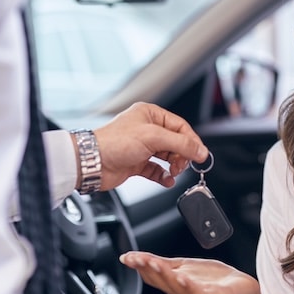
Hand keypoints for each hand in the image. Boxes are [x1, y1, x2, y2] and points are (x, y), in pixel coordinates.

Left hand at [92, 102, 207, 190]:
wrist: (91, 163)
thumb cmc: (113, 143)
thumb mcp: (153, 138)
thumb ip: (180, 144)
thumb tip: (200, 150)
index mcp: (150, 114)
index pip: (180, 126)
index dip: (192, 141)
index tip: (201, 155)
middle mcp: (146, 129)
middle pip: (175, 142)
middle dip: (182, 155)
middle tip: (184, 165)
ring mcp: (141, 147)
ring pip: (167, 157)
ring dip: (174, 166)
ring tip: (174, 172)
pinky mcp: (136, 163)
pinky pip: (157, 170)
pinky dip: (164, 176)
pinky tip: (167, 180)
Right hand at [119, 251, 259, 293]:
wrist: (239, 289)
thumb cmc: (211, 278)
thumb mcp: (183, 266)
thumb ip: (163, 264)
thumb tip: (138, 258)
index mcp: (174, 282)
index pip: (152, 274)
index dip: (138, 266)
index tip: (126, 257)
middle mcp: (181, 290)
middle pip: (160, 281)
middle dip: (146, 268)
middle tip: (135, 258)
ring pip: (175, 286)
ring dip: (162, 275)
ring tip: (152, 263)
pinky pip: (196, 292)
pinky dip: (187, 285)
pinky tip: (181, 276)